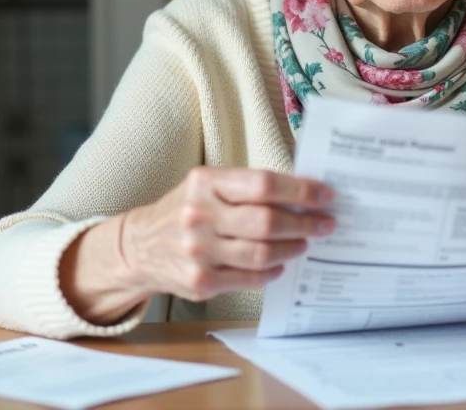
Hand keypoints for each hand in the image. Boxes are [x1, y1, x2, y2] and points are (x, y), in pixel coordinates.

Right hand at [120, 167, 334, 301]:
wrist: (140, 246)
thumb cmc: (187, 209)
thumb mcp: (208, 185)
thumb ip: (247, 187)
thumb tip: (301, 194)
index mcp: (206, 183)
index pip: (263, 184)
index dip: (301, 190)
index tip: (325, 196)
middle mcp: (199, 215)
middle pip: (267, 221)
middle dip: (304, 223)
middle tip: (324, 224)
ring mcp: (198, 251)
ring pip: (262, 253)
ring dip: (292, 248)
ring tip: (304, 242)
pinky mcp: (200, 281)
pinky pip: (249, 278)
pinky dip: (271, 271)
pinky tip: (279, 264)